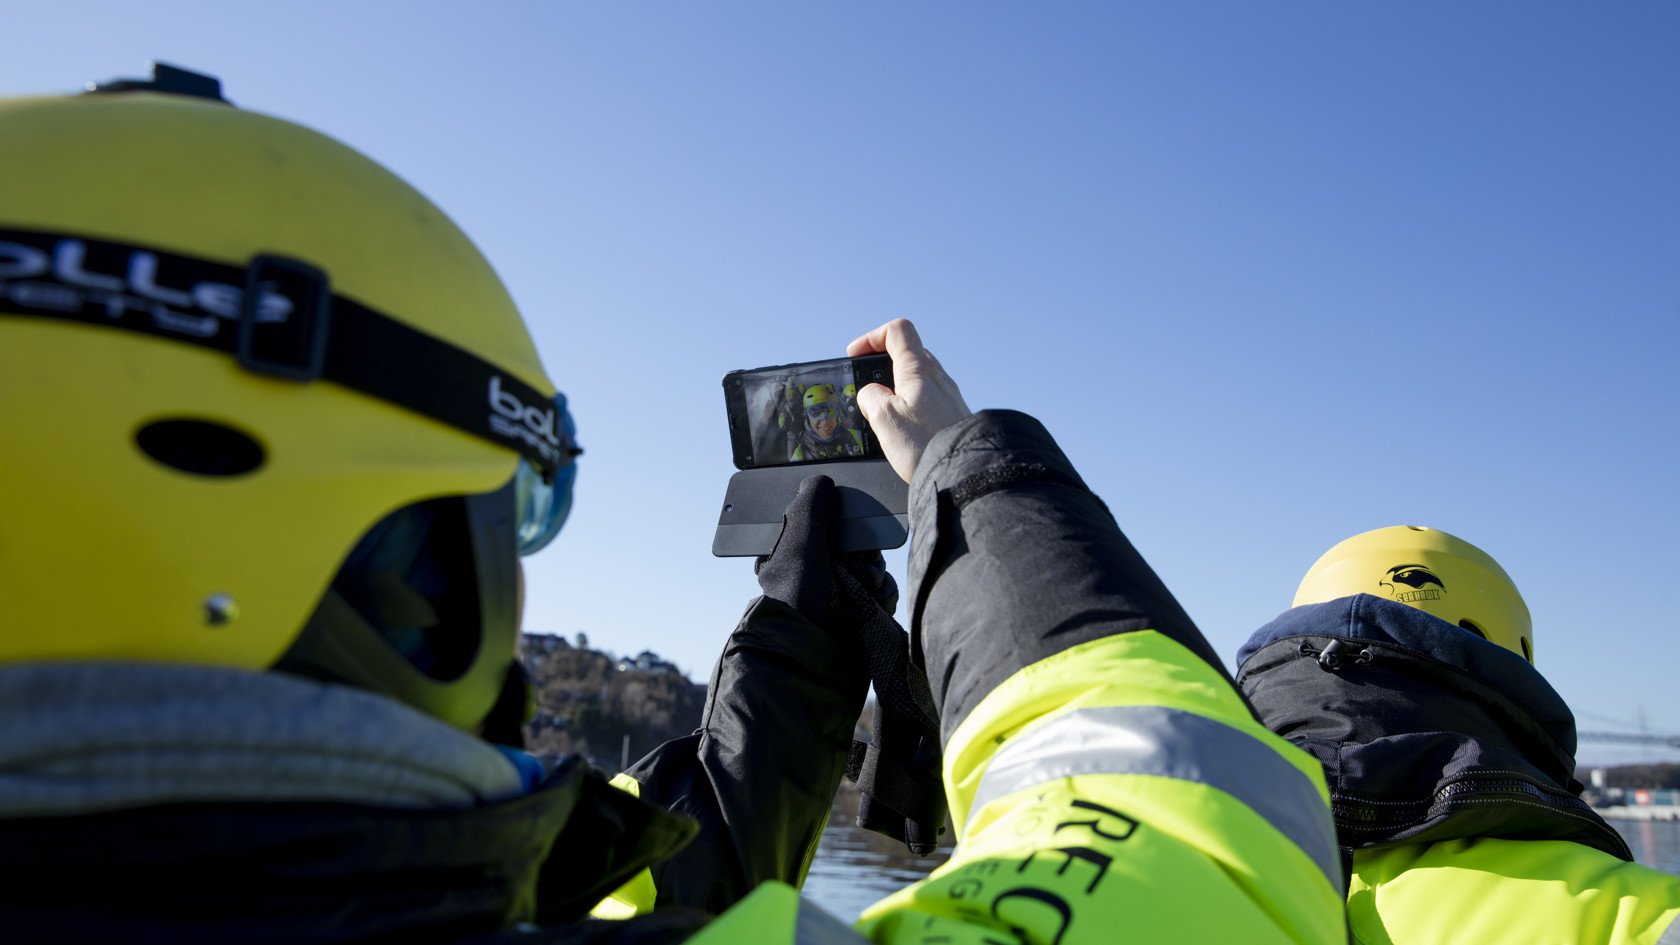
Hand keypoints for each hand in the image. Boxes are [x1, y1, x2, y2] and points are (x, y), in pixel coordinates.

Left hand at [753, 475, 897, 633]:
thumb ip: (811, 507)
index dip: (844, 522)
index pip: (827, 522)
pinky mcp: (858, 612)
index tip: (851, 527)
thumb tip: (822, 480)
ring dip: (873, 575)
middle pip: (855, 542)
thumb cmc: (800, 600)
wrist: (818, 659)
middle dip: (863, 552)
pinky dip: (881, 594)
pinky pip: (881, 590)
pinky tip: (873, 601)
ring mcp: (838, 592)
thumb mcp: (799, 545)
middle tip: (856, 564)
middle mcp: (815, 570)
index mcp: (793, 552)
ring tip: (863, 588)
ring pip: (871, 566)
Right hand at [846, 318, 970, 482]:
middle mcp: (938, 378)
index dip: (872, 337)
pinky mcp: (952, 416)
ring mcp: (948, 396)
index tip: (856, 354)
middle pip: (907, 353)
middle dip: (882, 365)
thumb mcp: (884, 418)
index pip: (897, 331)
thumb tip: (870, 394)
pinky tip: (903, 427)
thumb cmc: (927, 446)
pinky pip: (927, 399)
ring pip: (917, 378)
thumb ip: (870, 397)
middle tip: (866, 385)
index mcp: (919, 369)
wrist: (964, 473)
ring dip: (895, 387)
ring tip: (882, 412)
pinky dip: (909, 404)